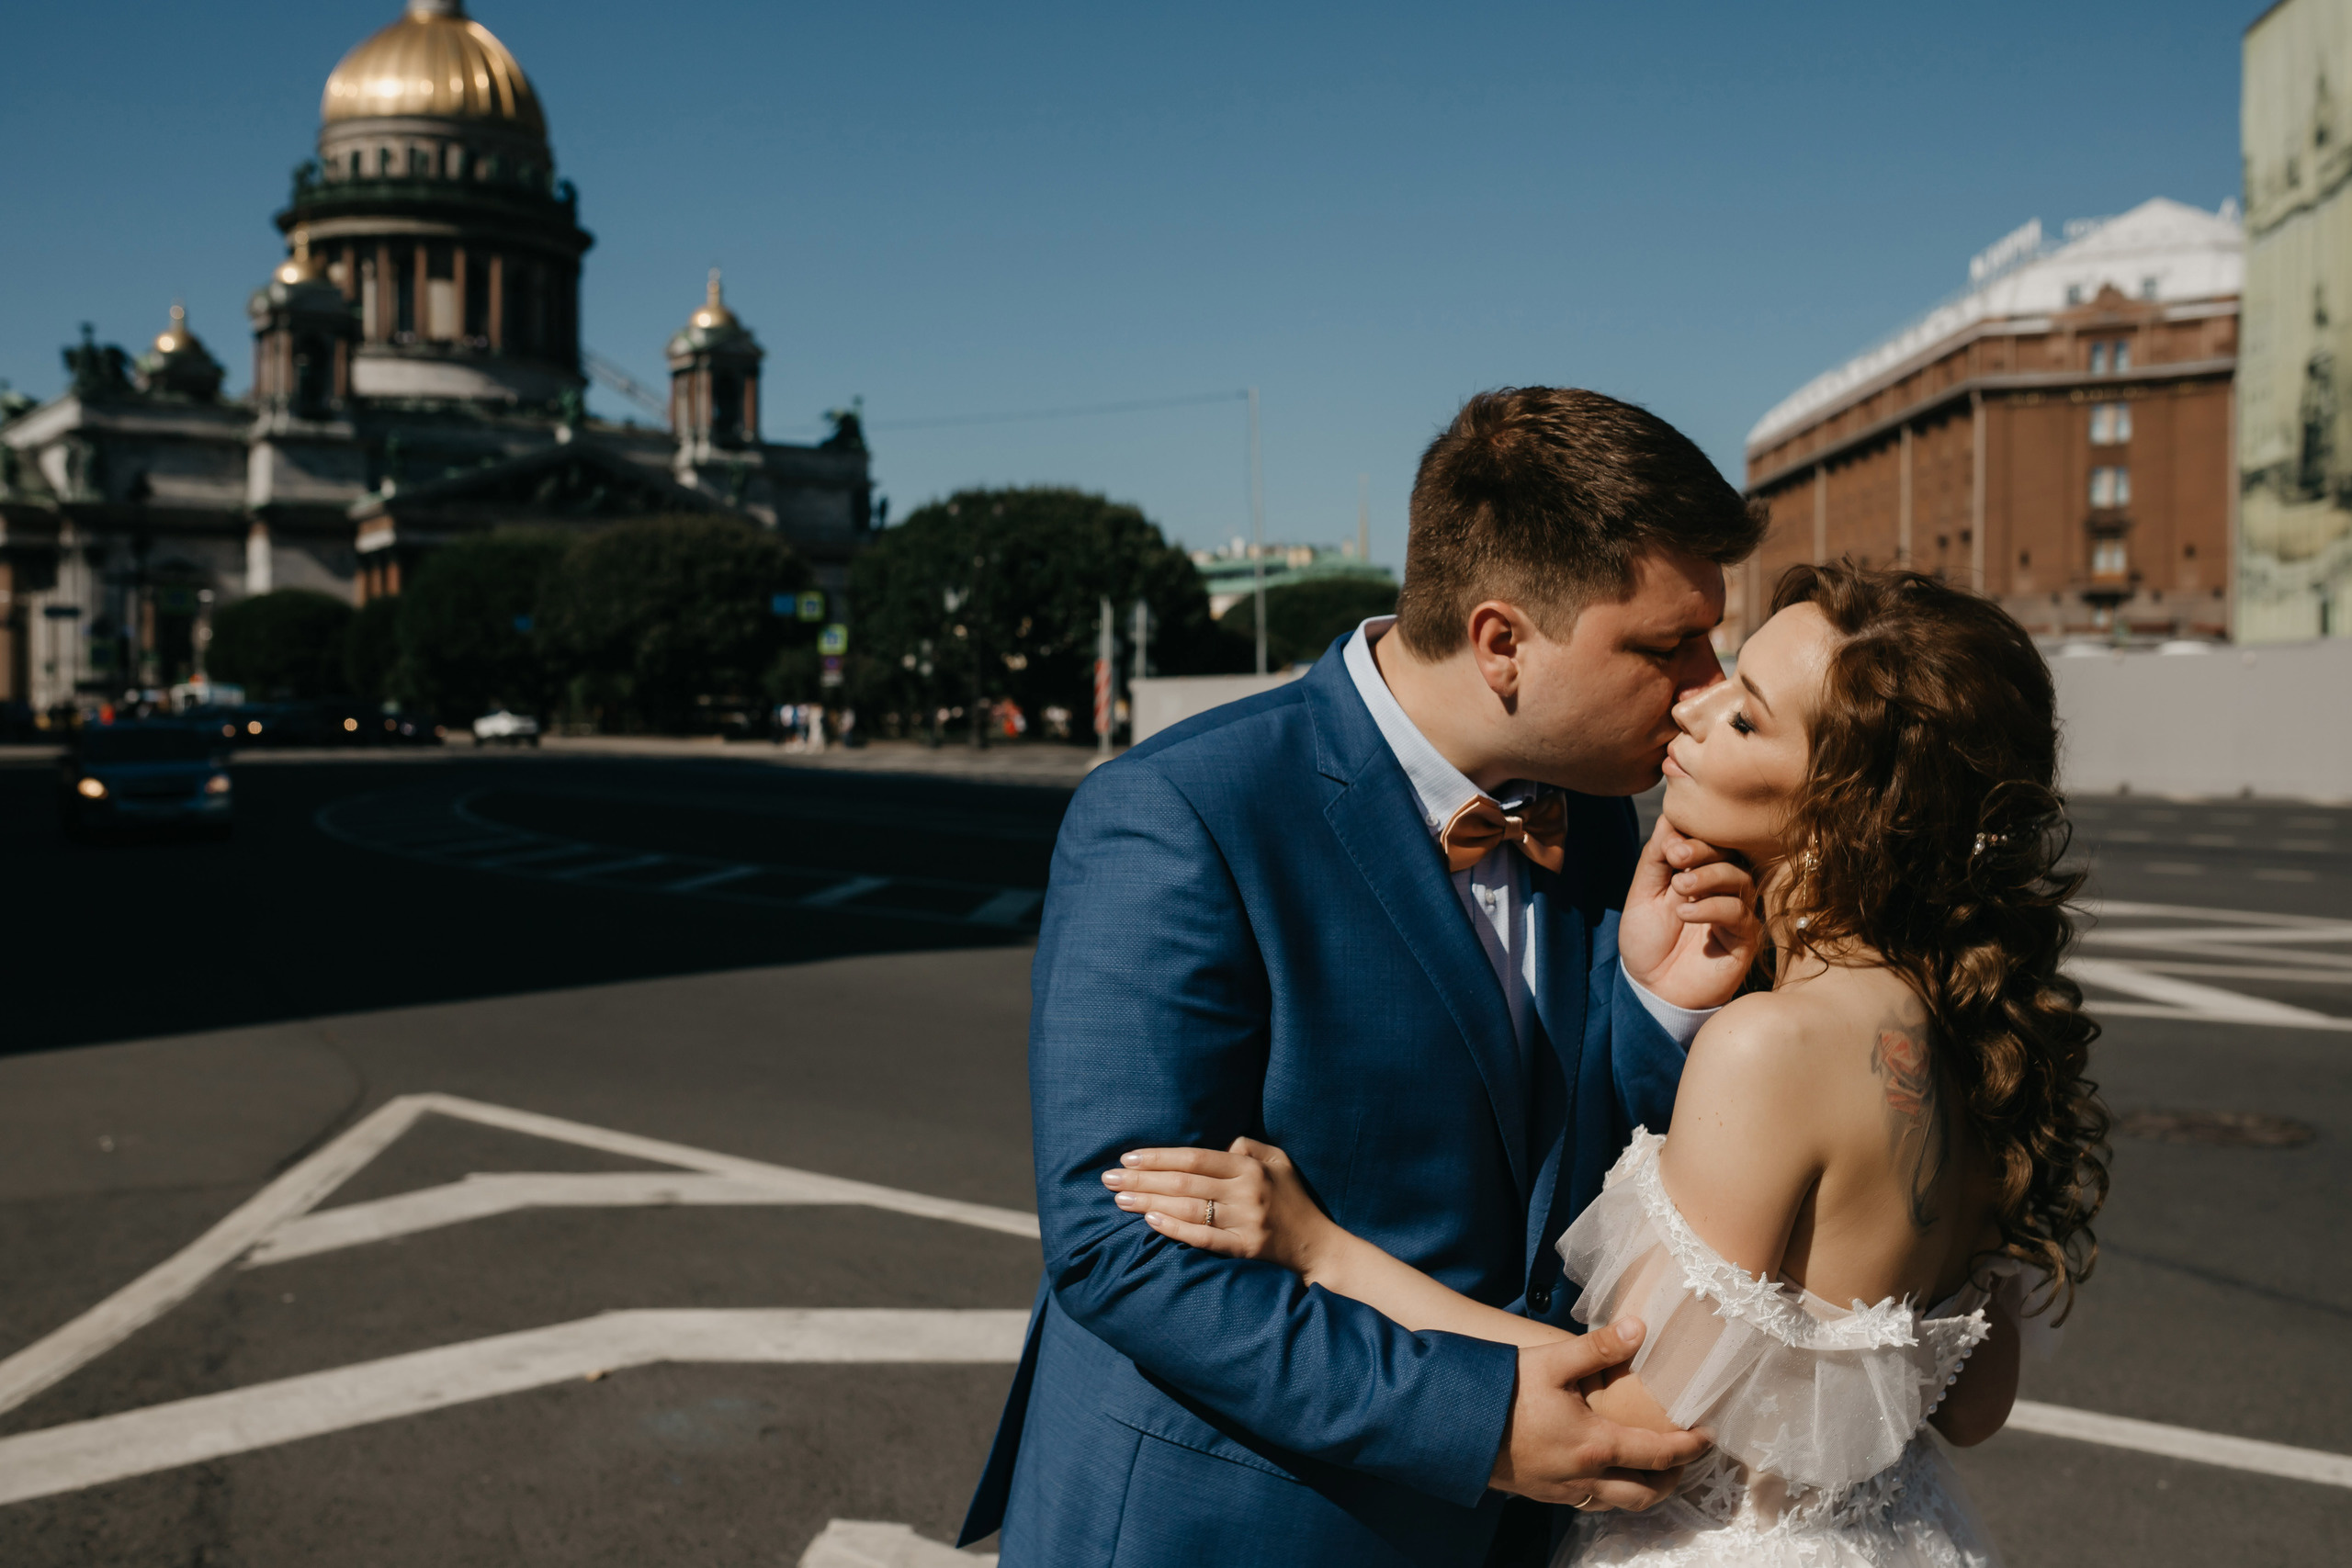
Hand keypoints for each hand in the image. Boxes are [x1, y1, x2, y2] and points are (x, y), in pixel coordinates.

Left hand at [1101, 1138, 1336, 1273]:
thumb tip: (1216, 1143)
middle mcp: (1247, 1192)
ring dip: (1149, 1203)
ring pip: (1188, 1209)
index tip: (1128, 1157)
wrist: (1316, 1245)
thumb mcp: (1278, 1161)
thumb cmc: (1292, 1199)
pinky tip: (1150, 1222)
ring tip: (1120, 1200)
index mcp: (1250, 1167)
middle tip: (1109, 1178)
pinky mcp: (1244, 1249)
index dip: (1159, 1156)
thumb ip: (1248, 1146)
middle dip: (1142, 1179)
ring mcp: (1245, 1222)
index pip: (1195, 1158)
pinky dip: (1174, 1229)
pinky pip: (1202, 1238)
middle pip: (1184, 1183)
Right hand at [1489, 1318, 1708, 1510]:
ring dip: (1644, 1491)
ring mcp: (1563, 1490)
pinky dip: (1611, 1493)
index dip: (1691, 1447)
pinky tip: (1604, 1471)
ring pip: (1618, 1504)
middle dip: (1674, 1480)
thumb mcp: (1550, 1360)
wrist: (1449, 1425)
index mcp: (1595, 1443)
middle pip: (1646, 1493)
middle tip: (1685, 1459)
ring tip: (1651, 1468)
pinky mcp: (1542, 1494)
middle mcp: (1585, 1475)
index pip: (1659, 1453)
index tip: (1709, 1436)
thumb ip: (1598, 1347)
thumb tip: (1640, 1327)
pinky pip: (1590, 1503)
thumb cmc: (1500, 1391)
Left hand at [1619, 814, 1762, 1011]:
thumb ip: (1654, 859)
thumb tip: (1668, 818)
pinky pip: (1739, 914)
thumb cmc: (1648, 942)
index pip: (1708, 841)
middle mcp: (1722, 889)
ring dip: (1708, 877)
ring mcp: (1735, 913)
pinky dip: (1713, 907)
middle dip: (1702, 850)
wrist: (1652, 990)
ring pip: (1739, 880)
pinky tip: (1686, 913)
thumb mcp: (1642, 896)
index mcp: (1698, 872)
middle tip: (1677, 855)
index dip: (1693, 835)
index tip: (1669, 842)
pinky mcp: (1744, 940)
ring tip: (1679, 887)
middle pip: (1729, 855)